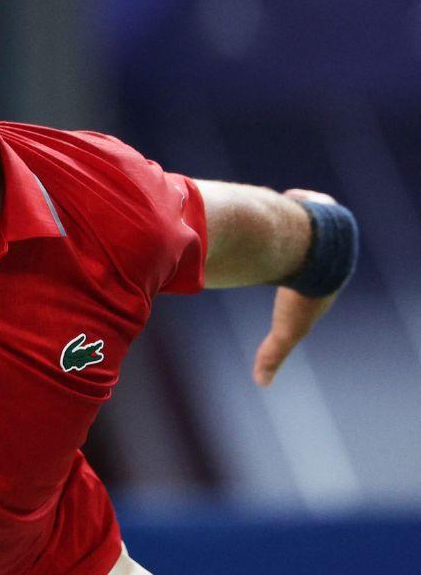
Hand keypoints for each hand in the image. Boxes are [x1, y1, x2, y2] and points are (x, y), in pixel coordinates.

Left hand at [252, 188, 337, 386]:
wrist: (319, 251)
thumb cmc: (304, 289)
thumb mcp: (287, 327)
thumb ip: (273, 352)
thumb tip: (261, 382)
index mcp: (317, 278)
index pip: (305, 280)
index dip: (295, 278)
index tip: (284, 276)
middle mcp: (320, 254)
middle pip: (302, 250)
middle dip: (292, 248)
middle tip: (274, 247)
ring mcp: (319, 230)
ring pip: (303, 222)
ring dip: (292, 222)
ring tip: (275, 219)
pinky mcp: (316, 208)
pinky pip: (306, 201)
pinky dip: (298, 201)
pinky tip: (285, 198)